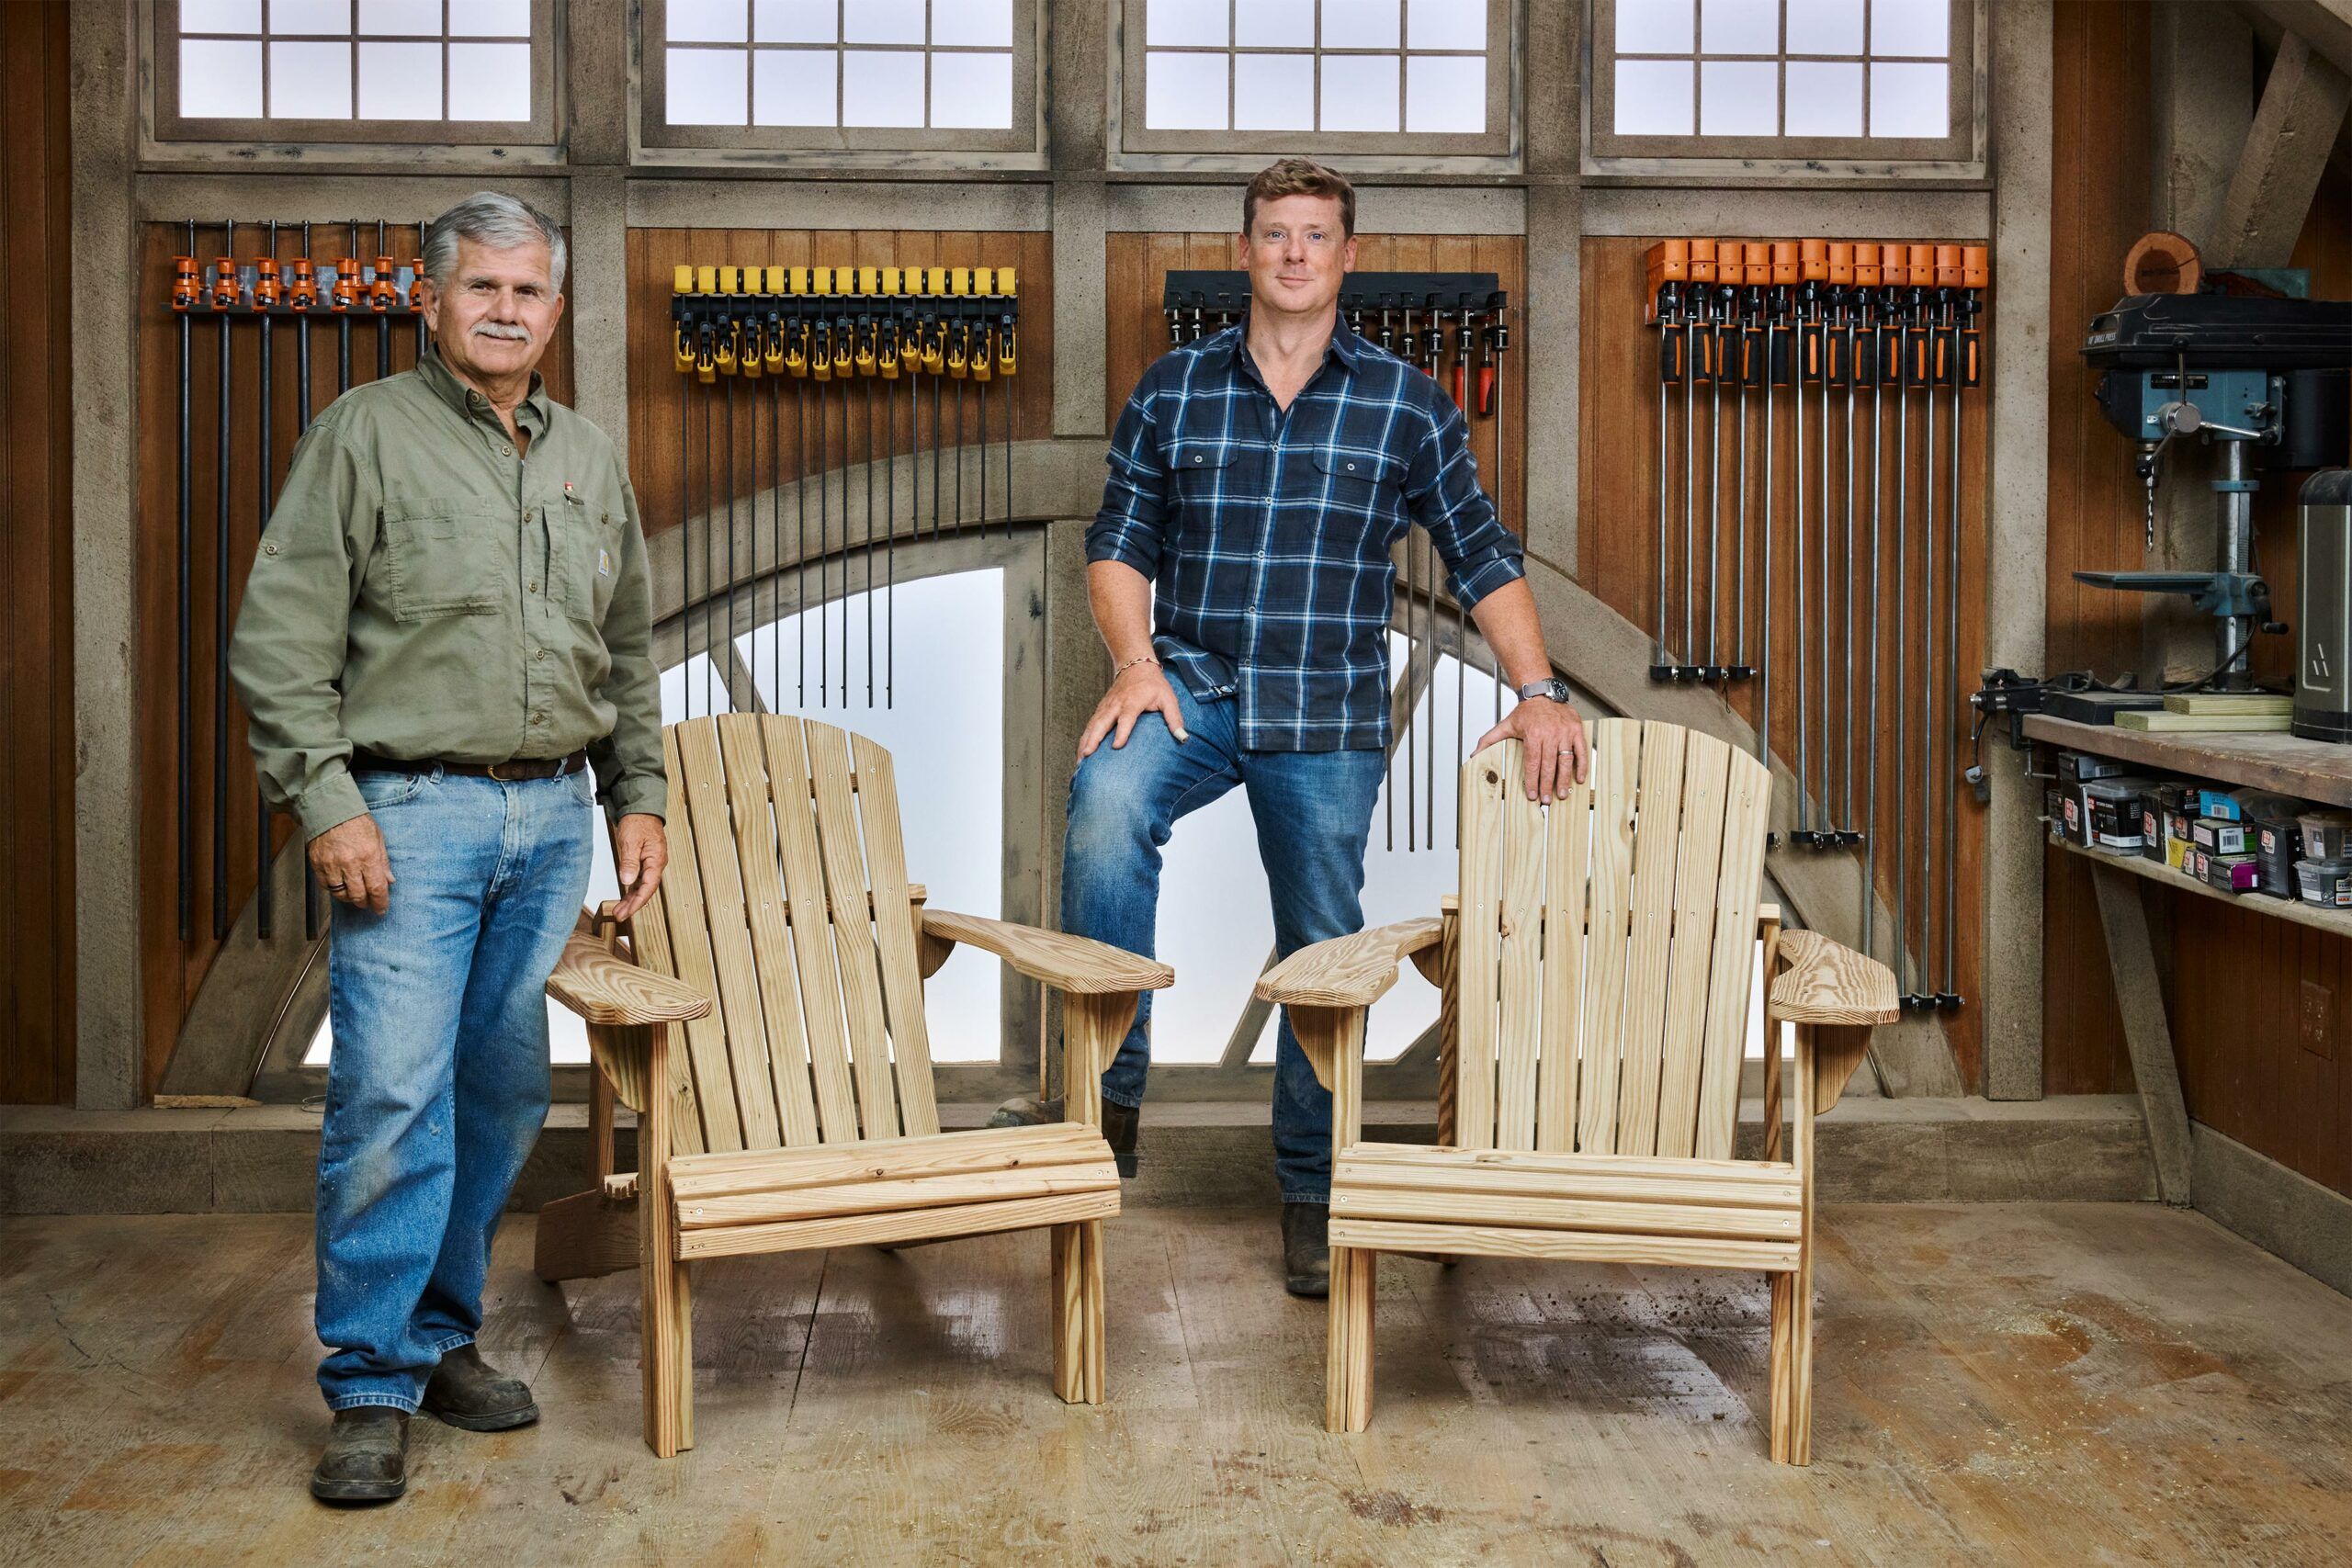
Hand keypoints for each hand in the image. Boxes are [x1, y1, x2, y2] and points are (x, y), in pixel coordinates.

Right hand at [311, 815, 393, 914]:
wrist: (330, 810)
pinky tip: (341, 886)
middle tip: (368, 902)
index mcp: (368, 856)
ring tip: (355, 894)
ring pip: (341, 894)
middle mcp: (350, 863)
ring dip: (350, 898)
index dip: (380, 903)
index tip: (381, 909)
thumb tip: (389, 881)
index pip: (377, 888)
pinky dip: (334, 890)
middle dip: (365, 902)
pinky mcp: (318, 864)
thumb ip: (383, 862)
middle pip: (358, 895)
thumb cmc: (356, 822)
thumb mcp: (378, 838)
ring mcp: (332, 864)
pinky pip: (326, 886)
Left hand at [611, 813, 668, 921]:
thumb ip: (630, 862)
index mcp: (656, 860)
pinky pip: (640, 880)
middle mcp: (656, 864)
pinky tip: (624, 897)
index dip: (638, 902)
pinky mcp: (644, 862)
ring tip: (619, 910)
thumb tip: (627, 881)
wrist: (641, 809)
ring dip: (631, 899)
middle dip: (633, 905)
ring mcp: (651, 864)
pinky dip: (631, 890)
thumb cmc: (638, 822)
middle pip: (646, 890)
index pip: (649, 887)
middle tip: (620, 915)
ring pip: (642, 886)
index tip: (627, 912)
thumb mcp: (631, 841)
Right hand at [1078, 660, 1187, 758]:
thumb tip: (1183, 737)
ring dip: (1085, 741)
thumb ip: (1174, 718)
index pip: (1126, 718)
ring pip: (1093, 725)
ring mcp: (1106, 706)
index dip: (1121, 732)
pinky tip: (1081, 751)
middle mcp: (1116, 704)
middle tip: (1088, 755)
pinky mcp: (1101, 709)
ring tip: (1081, 759)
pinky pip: (1090, 724)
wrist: (1135, 666)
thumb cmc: (1154, 685)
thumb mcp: (1168, 698)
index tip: (1116, 746)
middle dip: (1094, 739)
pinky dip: (1084, 738)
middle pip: (1102, 722)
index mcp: (1133, 701)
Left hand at [1475, 696, 1590, 802]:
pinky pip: (1581, 751)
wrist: (1542, 694)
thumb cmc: (1525, 712)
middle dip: (1547, 785)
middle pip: (1548, 765)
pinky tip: (1579, 778)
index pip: (1532, 763)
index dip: (1532, 780)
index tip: (1532, 794)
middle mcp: (1550, 733)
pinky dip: (1581, 765)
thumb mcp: (1505, 725)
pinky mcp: (1576, 730)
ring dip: (1564, 779)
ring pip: (1565, 760)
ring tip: (1562, 794)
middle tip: (1546, 800)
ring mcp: (1565, 732)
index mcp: (1533, 734)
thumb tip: (1474, 755)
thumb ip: (1489, 740)